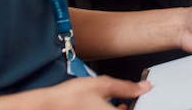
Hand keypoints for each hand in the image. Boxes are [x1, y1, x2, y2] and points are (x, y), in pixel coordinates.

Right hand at [29, 75, 150, 109]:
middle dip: (131, 106)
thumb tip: (143, 87)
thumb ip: (126, 87)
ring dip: (121, 109)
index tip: (142, 99)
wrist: (47, 106)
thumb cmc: (70, 98)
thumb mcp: (102, 85)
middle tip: (131, 99)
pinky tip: (110, 107)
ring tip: (121, 102)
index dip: (141, 104)